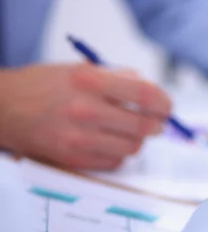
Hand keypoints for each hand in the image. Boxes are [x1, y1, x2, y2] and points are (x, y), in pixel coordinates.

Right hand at [0, 64, 171, 169]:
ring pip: (133, 147)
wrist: (4, 108)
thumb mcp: (81, 70)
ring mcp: (80, 138)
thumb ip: (119, 78)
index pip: (146, 95)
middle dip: (157, 125)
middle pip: (144, 126)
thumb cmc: (45, 86)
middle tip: (156, 123)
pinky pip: (115, 161)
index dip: (164, 103)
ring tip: (126, 130)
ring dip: (137, 140)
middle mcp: (86, 110)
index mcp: (91, 82)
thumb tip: (153, 93)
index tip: (167, 107)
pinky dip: (119, 152)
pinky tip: (108, 141)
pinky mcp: (74, 158)